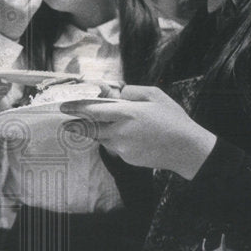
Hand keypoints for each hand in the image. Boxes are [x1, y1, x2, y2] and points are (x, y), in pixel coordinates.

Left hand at [61, 84, 216, 179]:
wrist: (187, 150)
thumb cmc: (173, 119)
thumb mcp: (156, 96)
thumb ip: (133, 92)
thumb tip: (118, 93)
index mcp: (127, 113)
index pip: (93, 110)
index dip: (76, 108)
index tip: (64, 106)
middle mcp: (121, 131)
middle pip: (90, 128)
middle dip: (75, 125)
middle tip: (65, 122)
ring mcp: (122, 148)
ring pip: (101, 138)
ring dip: (95, 132)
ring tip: (91, 127)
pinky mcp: (126, 159)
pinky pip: (114, 147)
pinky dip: (113, 140)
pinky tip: (125, 136)